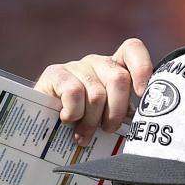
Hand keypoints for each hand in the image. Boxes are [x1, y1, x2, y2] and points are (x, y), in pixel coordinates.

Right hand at [34, 39, 154, 146]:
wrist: (42, 131)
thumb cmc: (81, 127)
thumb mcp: (106, 120)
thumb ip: (123, 114)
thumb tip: (139, 120)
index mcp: (114, 69)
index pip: (132, 51)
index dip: (142, 68)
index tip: (141, 94)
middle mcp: (96, 63)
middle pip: (119, 79)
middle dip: (116, 112)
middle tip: (106, 129)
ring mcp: (76, 66)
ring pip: (97, 94)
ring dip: (91, 121)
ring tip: (83, 134)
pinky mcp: (55, 73)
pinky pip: (74, 93)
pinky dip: (73, 113)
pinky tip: (67, 120)